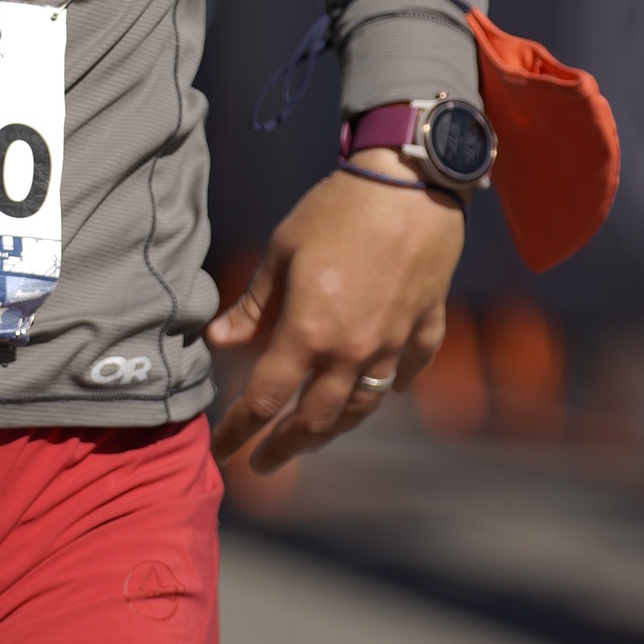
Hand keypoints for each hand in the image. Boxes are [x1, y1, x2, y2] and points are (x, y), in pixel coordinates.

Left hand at [207, 155, 465, 471]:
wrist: (411, 181)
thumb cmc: (337, 209)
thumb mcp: (282, 252)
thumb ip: (251, 305)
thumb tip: (216, 339)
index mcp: (308, 333)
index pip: (264, 400)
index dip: (239, 430)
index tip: (224, 450)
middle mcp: (352, 351)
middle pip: (315, 419)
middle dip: (285, 447)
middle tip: (265, 462)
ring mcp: (394, 343)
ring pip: (364, 406)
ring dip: (334, 428)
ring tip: (315, 437)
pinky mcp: (426, 325)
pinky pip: (410, 371)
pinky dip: (395, 386)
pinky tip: (384, 390)